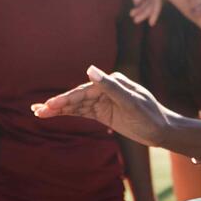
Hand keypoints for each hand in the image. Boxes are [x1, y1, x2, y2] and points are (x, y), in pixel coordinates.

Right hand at [32, 66, 174, 147]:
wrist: (162, 131)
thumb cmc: (150, 116)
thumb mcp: (131, 102)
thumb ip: (110, 86)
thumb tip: (90, 69)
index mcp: (112, 82)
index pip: (84, 91)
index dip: (66, 99)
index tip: (50, 105)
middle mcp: (105, 89)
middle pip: (77, 97)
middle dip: (57, 104)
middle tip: (37, 110)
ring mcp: (103, 101)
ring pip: (77, 105)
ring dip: (58, 109)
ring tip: (38, 112)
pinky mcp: (102, 112)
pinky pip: (82, 112)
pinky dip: (68, 113)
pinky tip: (53, 114)